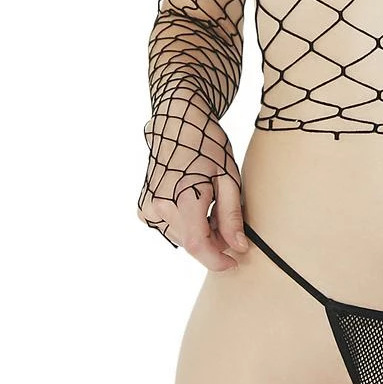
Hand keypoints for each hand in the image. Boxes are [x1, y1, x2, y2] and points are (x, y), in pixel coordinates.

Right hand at [137, 94, 249, 271]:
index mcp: (181, 197)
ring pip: (181, 238)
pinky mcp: (143, 209)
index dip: (218, 259)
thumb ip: (232, 216)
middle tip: (228, 218)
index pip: (198, 244)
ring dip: (200, 232)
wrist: (178, 121)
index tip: (235, 262)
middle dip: (214, 241)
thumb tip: (239, 247)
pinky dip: (186, 224)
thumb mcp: (229, 177)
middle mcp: (158, 207)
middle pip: (191, 243)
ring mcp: (147, 208)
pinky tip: (195, 203)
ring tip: (211, 203)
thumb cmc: (208, 144)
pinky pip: (170, 228)